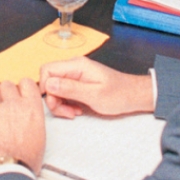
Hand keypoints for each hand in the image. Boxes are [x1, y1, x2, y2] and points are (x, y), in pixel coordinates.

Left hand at [0, 80, 45, 173]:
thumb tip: (25, 115)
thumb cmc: (25, 160)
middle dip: (3, 96)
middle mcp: (13, 105)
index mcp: (31, 108)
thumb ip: (31, 118)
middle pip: (5, 86)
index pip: (26, 83)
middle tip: (3, 110)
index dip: (20, 89)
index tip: (18, 94)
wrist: (9, 171)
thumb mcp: (39, 134)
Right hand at [39, 57, 156, 118]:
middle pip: (49, 80)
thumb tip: (49, 84)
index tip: (55, 102)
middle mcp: (74, 67)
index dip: (45, 87)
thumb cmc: (119, 94)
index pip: (47, 70)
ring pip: (55, 88)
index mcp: (77, 66)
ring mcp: (75, 75)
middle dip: (54, 99)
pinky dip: (66, 103)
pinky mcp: (78, 83)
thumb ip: (70, 89)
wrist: (133, 95)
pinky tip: (77, 109)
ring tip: (74, 112)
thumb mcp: (94, 95)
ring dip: (60, 103)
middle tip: (67, 112)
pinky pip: (63, 91)